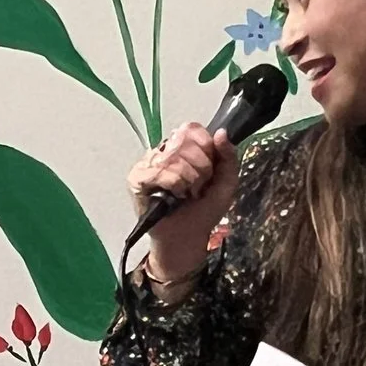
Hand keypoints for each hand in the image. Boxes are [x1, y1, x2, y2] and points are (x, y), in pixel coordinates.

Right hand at [127, 122, 238, 283]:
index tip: (209, 170)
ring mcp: (148, 162)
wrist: (187, 236)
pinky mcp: (136, 178)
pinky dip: (172, 184)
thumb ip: (229, 157)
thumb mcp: (226, 183)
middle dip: (199, 168)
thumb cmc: (204, 210)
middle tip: (197, 187)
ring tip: (185, 193)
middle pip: (184, 141)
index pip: (193, 129)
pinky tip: (172, 196)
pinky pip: (159, 171)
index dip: (205, 148)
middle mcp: (164, 150)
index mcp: (184, 145)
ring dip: (187, 180)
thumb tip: (220, 132)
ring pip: (173, 157)